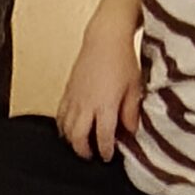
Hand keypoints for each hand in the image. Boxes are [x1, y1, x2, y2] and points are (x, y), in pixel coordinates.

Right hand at [56, 25, 142, 161]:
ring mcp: (74, 98)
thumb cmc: (122, 59)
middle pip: (78, 137)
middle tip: (91, 155)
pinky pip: (60, 115)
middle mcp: (86, 105)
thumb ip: (130, 111)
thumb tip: (130, 129)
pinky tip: (68, 128)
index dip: (105, 150)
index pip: (103, 136)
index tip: (108, 156)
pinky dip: (62, 126)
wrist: (105, 38)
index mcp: (105, 105)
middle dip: (84, 150)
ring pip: (66, 128)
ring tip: (80, 143)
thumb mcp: (134, 87)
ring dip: (72, 140)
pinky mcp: (68, 91)